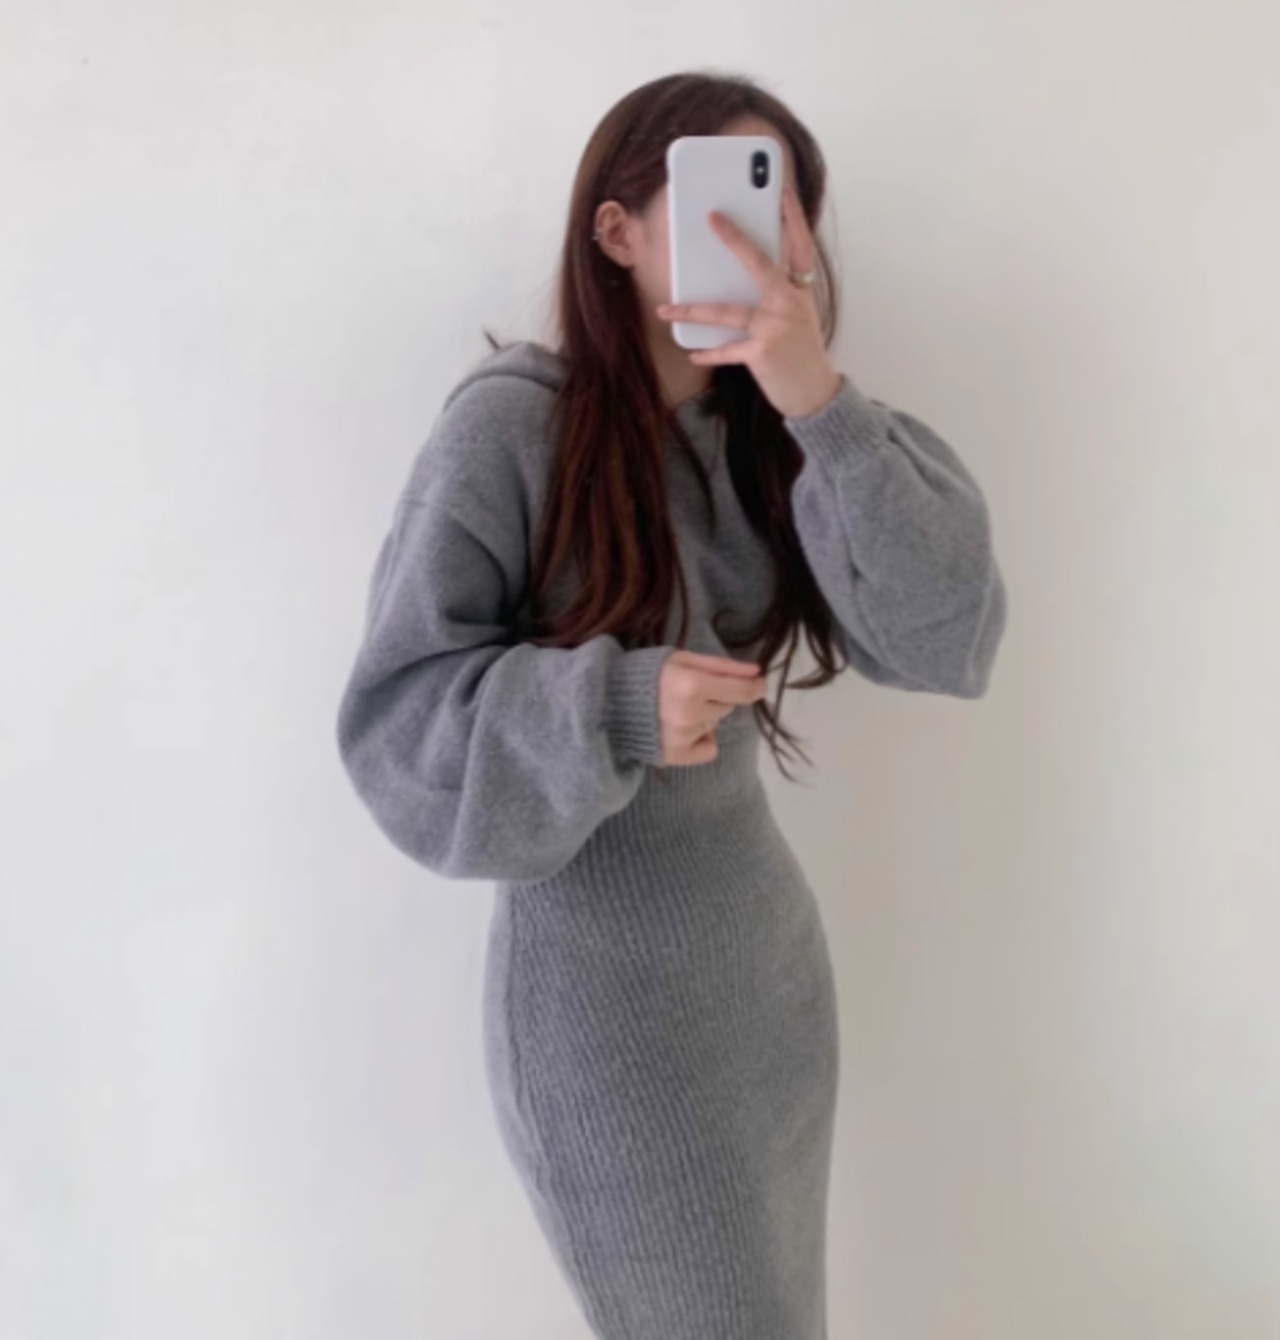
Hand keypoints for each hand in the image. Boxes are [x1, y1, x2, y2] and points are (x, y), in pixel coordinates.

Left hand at [655, 184, 841, 419]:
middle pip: (758, 264)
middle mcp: (790, 304)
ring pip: (726, 311)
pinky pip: (726, 349)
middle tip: (712, 218)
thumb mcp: (798, 318)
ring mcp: (776, 327)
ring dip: (691, 309)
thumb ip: (776, 297)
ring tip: (666, 308)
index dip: (794, 219)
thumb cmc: (802, 355)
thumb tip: (737, 282)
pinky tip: (691, 352)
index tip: (784, 192)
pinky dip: (708, 352)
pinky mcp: (762, 352)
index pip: (800, 247)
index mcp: (801, 292)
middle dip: (734, 239)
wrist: (815, 394)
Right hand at [657, 650, 766, 766]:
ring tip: (677, 707)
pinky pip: (709, 749)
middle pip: (728, 706)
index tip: (756, 682)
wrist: (610, 701)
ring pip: (716, 724)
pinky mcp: (676, 755)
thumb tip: (756, 672)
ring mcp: (682, 738)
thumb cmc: (649, 673)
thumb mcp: (684, 659)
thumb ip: (722, 666)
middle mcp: (689, 715)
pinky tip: (682, 729)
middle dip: (717, 696)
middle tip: (690, 690)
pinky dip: (702, 740)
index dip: (755, 686)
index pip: (743, 691)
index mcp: (692, 685)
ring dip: (705, 716)